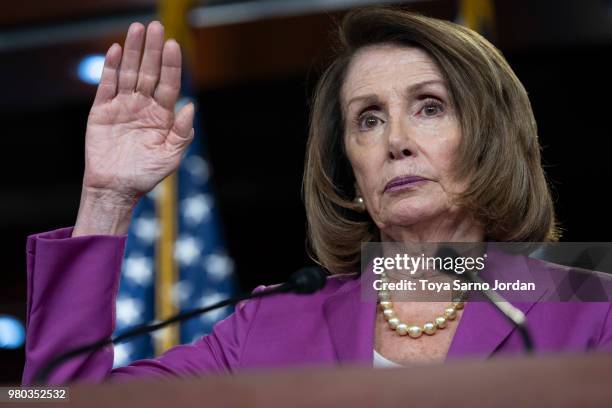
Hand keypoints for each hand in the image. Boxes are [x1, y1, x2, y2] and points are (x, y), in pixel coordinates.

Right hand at [73, 21, 193, 235]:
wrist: (116, 189)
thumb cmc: (146, 175)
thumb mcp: (170, 157)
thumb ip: (182, 133)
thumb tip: (191, 107)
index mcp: (162, 116)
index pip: (169, 84)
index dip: (171, 65)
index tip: (173, 44)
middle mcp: (143, 106)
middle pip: (149, 72)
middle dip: (152, 50)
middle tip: (155, 26)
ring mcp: (122, 106)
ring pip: (129, 73)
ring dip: (133, 51)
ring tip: (136, 29)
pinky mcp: (102, 111)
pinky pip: (107, 85)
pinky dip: (110, 68)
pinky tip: (116, 50)